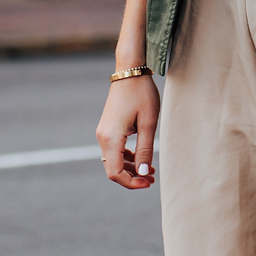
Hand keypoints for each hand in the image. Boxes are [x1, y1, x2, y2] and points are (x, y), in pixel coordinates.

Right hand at [96, 75, 159, 189]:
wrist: (130, 72)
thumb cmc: (141, 94)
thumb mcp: (148, 123)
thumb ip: (145, 150)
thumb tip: (144, 173)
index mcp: (111, 137)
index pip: (115, 172)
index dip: (131, 182)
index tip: (148, 182)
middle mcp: (103, 137)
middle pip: (113, 168)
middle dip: (132, 177)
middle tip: (152, 179)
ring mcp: (103, 132)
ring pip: (113, 160)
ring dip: (131, 168)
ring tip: (151, 171)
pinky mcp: (107, 128)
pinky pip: (114, 150)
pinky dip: (127, 158)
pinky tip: (141, 158)